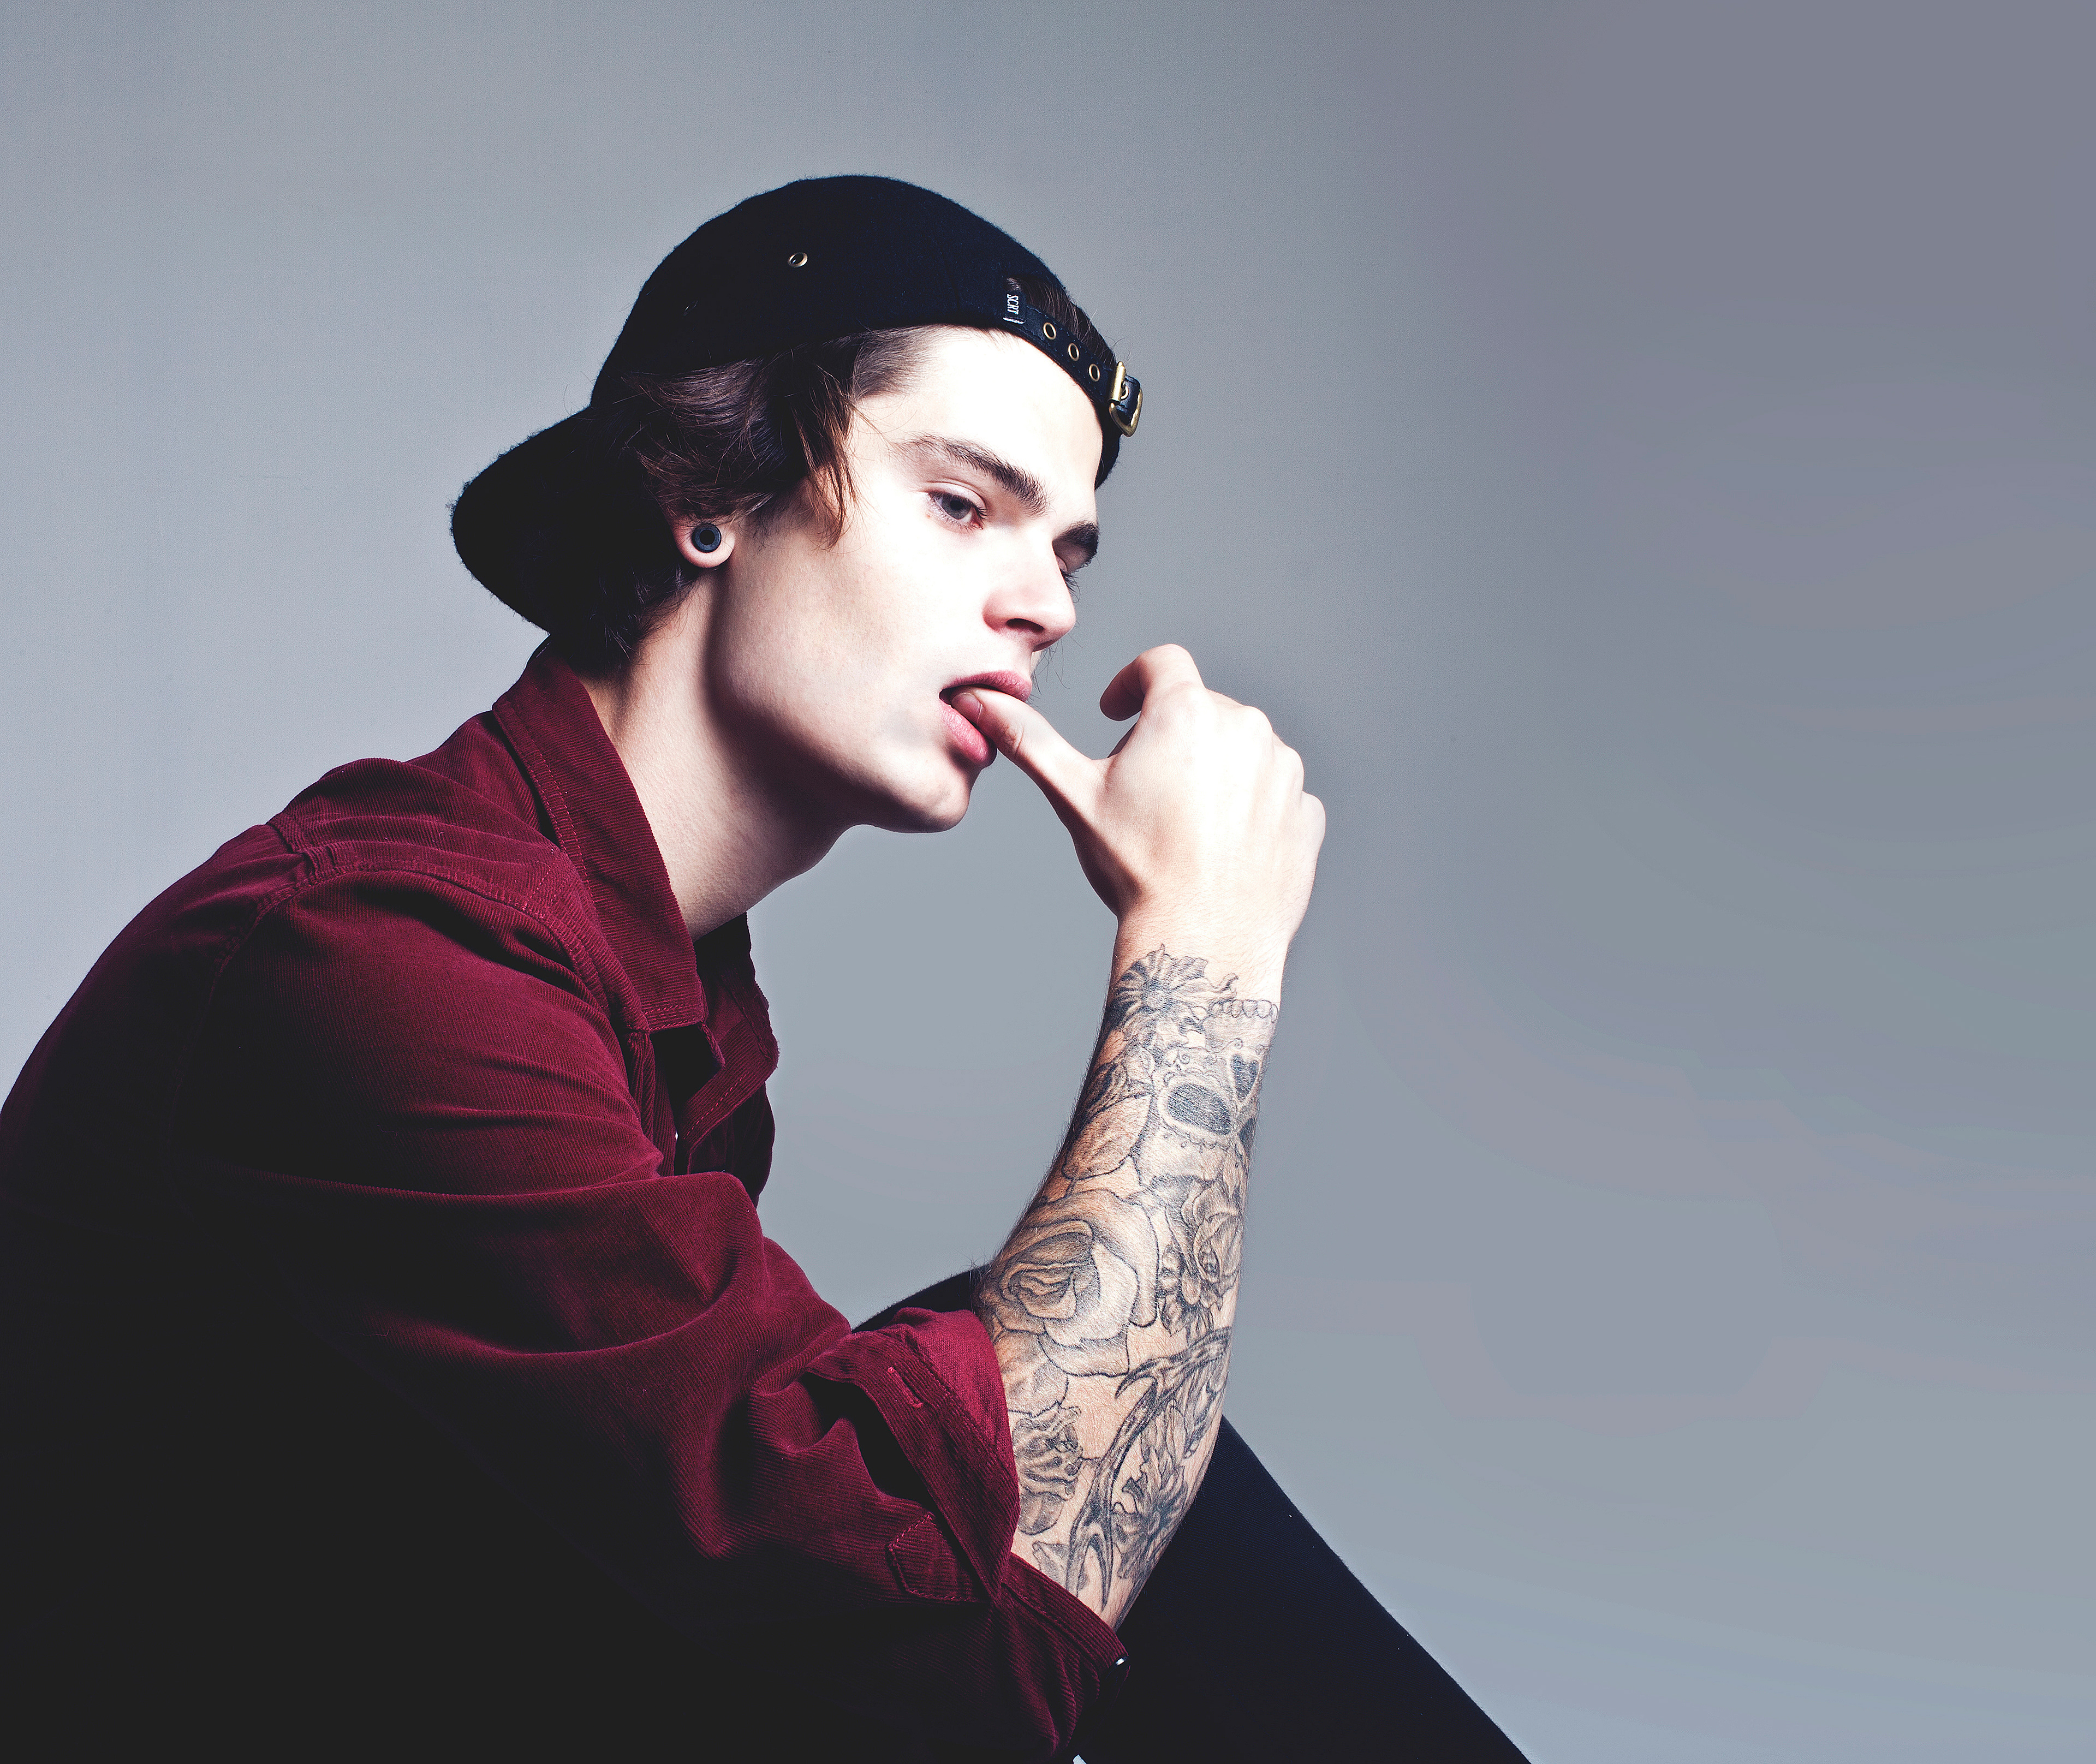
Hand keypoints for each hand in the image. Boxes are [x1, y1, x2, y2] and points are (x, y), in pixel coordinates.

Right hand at [953, 646, 1323, 979]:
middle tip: (1142, 792)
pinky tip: (1219, 849)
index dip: (1131, 684)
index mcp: (1187, 711)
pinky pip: (1273, 795)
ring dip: (1213, 772)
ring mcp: (1283, 771)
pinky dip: (1249, 810)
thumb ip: (1028, 739)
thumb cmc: (1134, 867)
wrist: (1201, 941)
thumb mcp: (1073, 797)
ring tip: (1182, 826)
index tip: (1115, 714)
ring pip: (1240, 752)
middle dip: (1170, 737)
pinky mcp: (1305, 813)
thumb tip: (978, 701)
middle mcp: (1247, 728)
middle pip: (1201, 711)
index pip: (1160, 664)